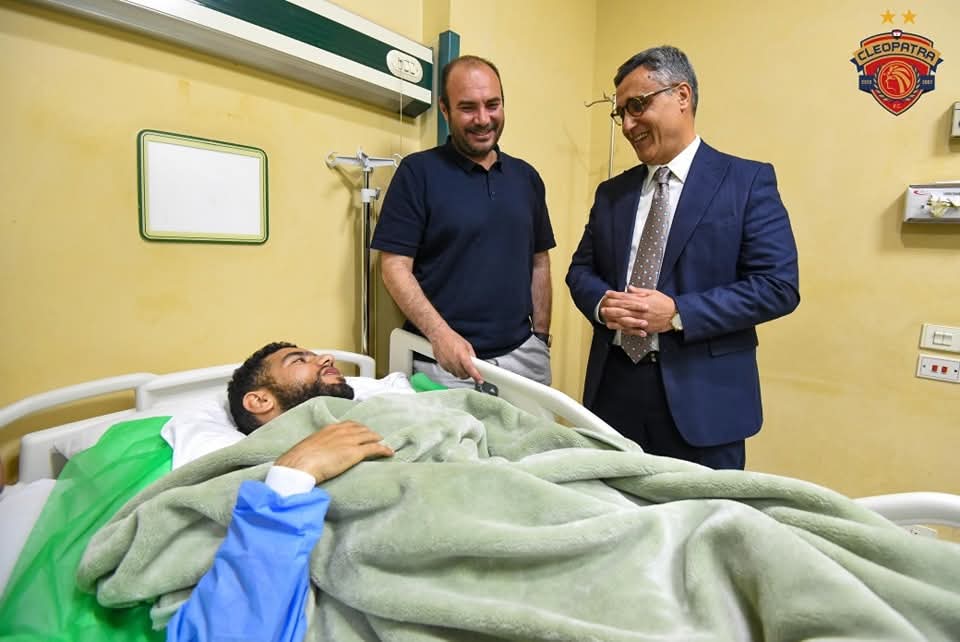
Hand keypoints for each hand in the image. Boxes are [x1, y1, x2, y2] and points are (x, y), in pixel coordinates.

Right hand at [275, 421, 393, 482]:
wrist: (299, 465)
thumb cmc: (298, 461)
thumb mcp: (307, 449)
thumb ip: (315, 449)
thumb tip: (312, 456)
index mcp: (329, 429)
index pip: (348, 424)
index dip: (358, 428)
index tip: (362, 432)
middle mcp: (341, 431)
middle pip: (362, 429)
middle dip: (370, 433)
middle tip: (376, 438)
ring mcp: (349, 441)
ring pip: (370, 436)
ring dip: (378, 440)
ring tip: (384, 444)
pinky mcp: (355, 452)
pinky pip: (375, 448)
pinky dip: (384, 449)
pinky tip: (389, 452)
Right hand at [429, 327, 482, 382]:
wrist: (439, 335)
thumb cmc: (451, 338)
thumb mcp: (466, 345)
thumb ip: (472, 355)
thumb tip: (475, 363)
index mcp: (461, 354)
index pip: (470, 368)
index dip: (476, 376)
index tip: (480, 380)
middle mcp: (454, 360)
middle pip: (463, 375)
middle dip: (468, 374)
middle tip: (470, 370)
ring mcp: (447, 364)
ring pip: (456, 375)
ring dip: (460, 373)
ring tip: (461, 365)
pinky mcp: (442, 365)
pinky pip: (450, 372)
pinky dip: (454, 370)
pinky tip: (454, 363)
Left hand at [600, 288, 675, 335]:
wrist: (675, 316)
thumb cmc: (665, 303)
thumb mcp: (653, 293)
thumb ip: (640, 291)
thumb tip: (630, 288)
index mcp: (642, 301)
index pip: (626, 297)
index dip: (615, 295)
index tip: (607, 293)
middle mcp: (640, 311)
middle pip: (623, 308)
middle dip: (611, 306)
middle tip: (602, 305)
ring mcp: (641, 320)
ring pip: (624, 319)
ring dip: (614, 317)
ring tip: (605, 316)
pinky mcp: (643, 328)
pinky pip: (630, 328)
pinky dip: (621, 327)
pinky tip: (614, 326)